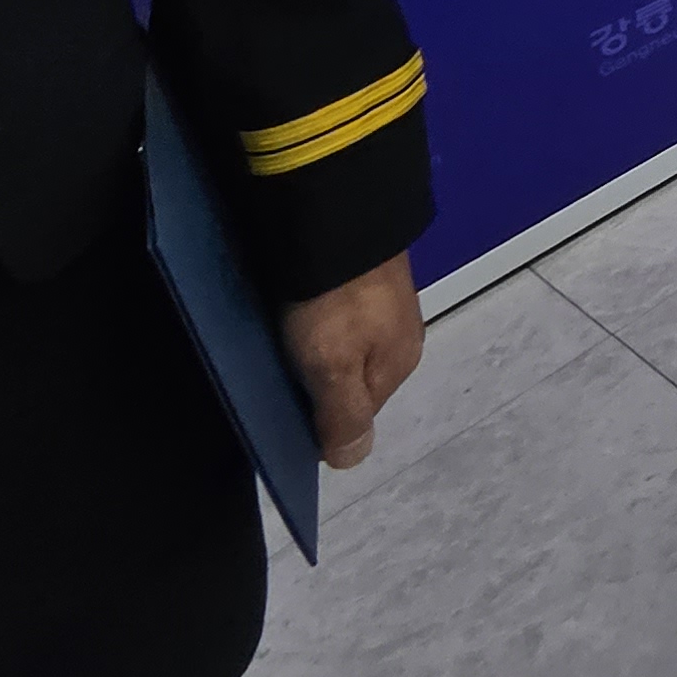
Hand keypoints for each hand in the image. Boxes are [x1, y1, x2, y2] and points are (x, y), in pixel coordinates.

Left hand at [280, 252, 422, 468]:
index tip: (282, 408)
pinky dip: (317, 318)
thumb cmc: (335, 303)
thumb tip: (353, 462)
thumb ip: (343, 417)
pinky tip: (296, 309)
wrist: (343, 215)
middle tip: (276, 373)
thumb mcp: (333, 368)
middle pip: (351, 380)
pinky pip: (339, 312)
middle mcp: (401, 336)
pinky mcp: (368, 273)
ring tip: (279, 341)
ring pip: (345, 345)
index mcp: (399, 365)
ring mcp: (387, 302)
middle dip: (317, 382)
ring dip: (315, 349)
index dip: (317, 419)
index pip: (356, 417)